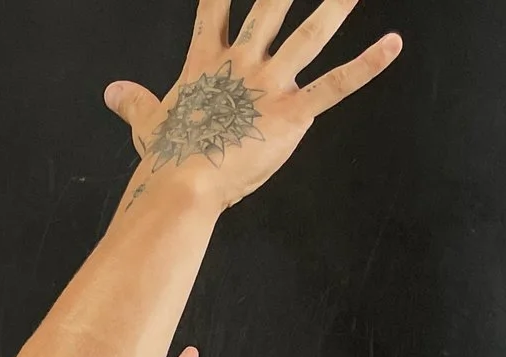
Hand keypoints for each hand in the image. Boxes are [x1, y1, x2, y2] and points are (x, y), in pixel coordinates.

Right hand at [105, 0, 401, 210]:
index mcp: (208, 62)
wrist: (180, 188)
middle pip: (269, 3)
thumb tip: (112, 92)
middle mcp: (242, 63)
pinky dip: (367, 66)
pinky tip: (393, 44)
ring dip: (337, 5)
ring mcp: (269, 86)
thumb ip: (134, 102)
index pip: (216, 4)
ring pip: (311, 34)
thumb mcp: (147, 123)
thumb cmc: (166, 159)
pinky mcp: (292, 114)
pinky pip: (336, 85)